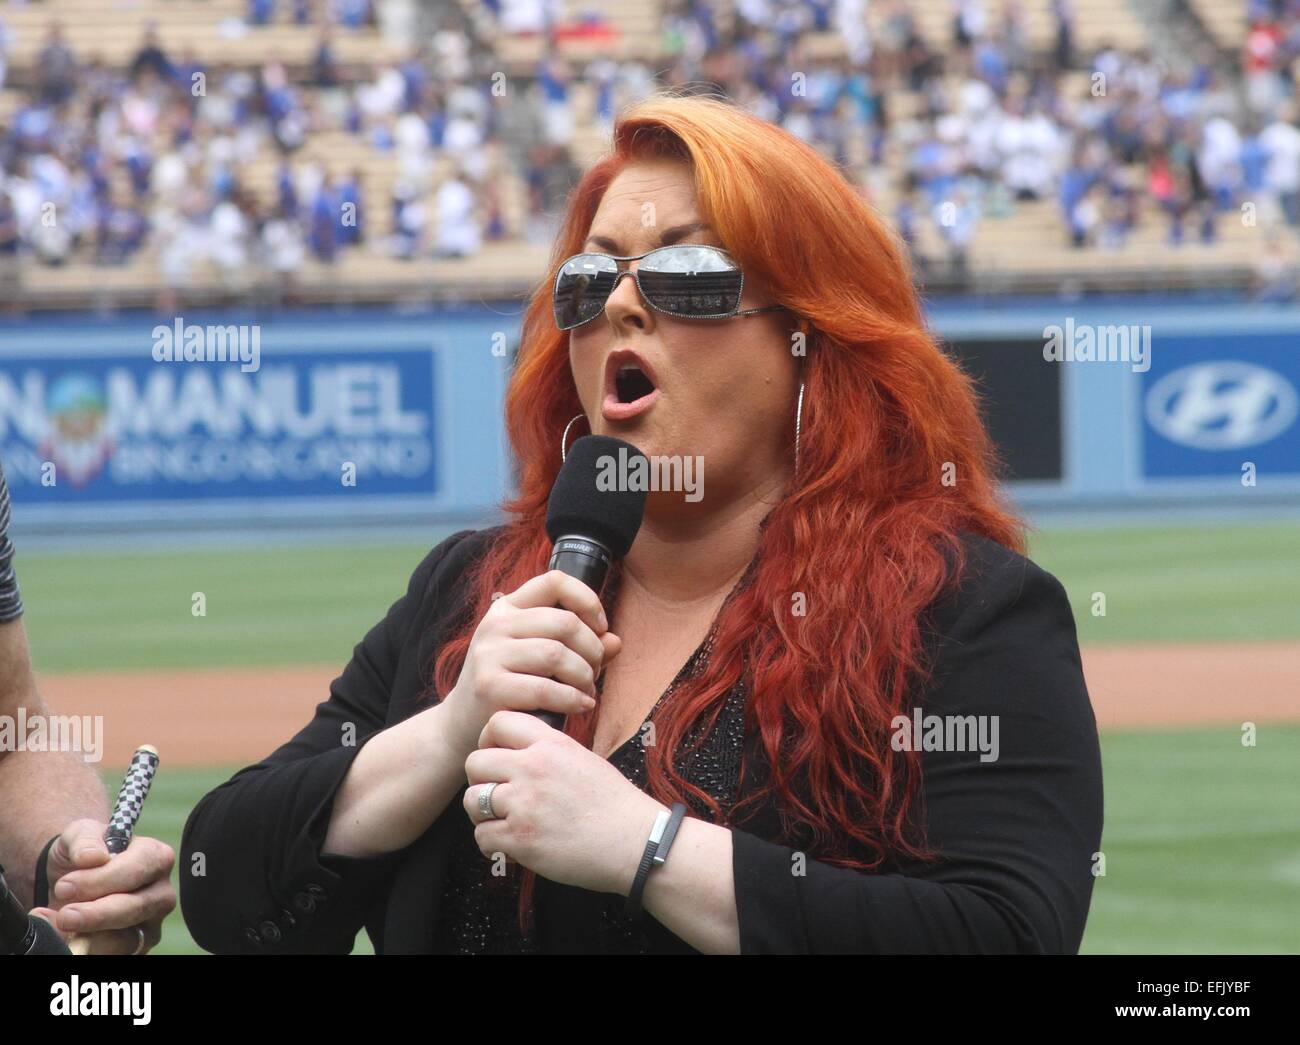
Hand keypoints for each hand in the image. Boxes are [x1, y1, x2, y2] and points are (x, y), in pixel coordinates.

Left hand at [29, 819, 175, 954]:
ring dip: (86, 935)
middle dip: (96, 914)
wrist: (72, 882)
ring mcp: (150, 924)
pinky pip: (110, 956)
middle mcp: (161, 893)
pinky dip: (83, 950)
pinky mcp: (135, 948)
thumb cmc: (84, 854)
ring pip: (124, 939)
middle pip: (135, 908)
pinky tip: (62, 935)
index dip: (100, 881)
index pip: (137, 870)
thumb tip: (92, 857)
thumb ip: (85, 839)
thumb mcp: (80, 834)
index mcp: (157, 857)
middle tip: (64, 914)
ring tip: (58, 922)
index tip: (65, 886)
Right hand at [441, 570, 621, 752]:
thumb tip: (615, 641)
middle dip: (592, 649)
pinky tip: (581, 705)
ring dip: (584, 676)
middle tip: (596, 670)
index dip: (587, 600)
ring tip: (588, 691)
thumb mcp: (540, 657)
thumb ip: (579, 645)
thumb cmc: (511, 685)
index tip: (600, 627)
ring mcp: (489, 654)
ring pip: (557, 654)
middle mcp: (496, 625)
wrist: (463, 722)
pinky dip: (573, 699)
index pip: (555, 581)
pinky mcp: (490, 686)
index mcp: (509, 608)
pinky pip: (546, 688)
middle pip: (564, 622)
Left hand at [462, 710, 665, 895]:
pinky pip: (481, 836)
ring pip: (472, 800)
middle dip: (480, 779)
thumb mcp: (584, 759)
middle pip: (475, 762)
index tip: (496, 754)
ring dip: (482, 813)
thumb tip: (521, 751)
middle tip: (494, 793)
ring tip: (500, 821)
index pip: (498, 722)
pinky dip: (490, 844)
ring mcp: (524, 804)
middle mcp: (533, 768)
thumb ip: (549, 751)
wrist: (636, 843)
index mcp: (551, 744)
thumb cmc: (615, 804)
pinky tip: (508, 845)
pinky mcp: (520, 838)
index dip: (489, 738)